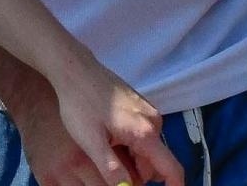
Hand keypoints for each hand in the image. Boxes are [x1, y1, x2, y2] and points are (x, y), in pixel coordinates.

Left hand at [7, 73, 145, 185]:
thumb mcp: (91, 143)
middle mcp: (154, 121)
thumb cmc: (80, 106)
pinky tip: (108, 142)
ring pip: (147, 148)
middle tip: (111, 176)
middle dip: (138, 175)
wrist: (76, 71)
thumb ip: (112, 170)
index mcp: (145, 132)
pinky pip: (142, 135)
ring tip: (103, 155)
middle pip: (155, 161)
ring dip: (132, 160)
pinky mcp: (141, 106)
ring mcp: (148, 111)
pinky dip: (129, 146)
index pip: (170, 167)